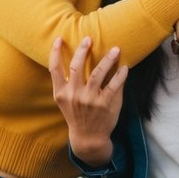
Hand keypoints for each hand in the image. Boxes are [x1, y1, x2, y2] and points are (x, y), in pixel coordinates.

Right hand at [49, 37, 126, 166]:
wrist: (88, 138)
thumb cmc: (76, 115)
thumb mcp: (64, 101)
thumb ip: (66, 83)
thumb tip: (75, 56)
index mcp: (61, 93)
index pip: (54, 69)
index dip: (55, 52)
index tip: (59, 38)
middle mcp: (74, 95)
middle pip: (76, 66)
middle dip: (82, 50)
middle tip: (89, 38)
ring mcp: (90, 100)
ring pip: (97, 73)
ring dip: (107, 59)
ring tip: (115, 49)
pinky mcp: (105, 104)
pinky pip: (114, 85)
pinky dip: (120, 74)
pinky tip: (124, 67)